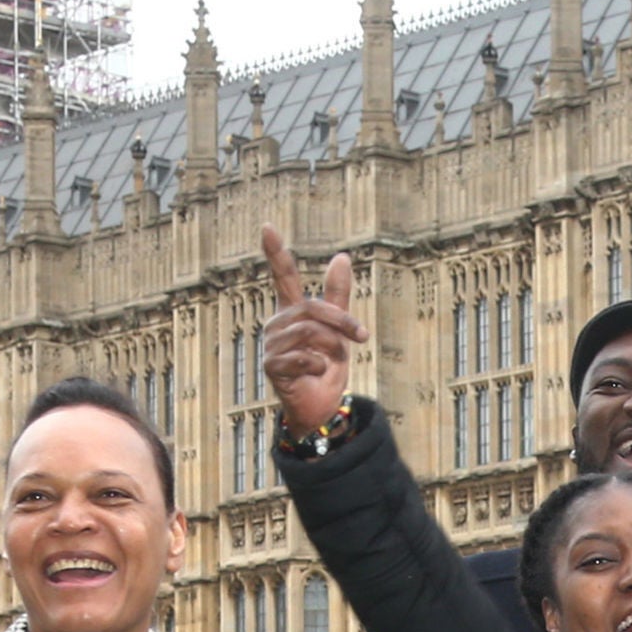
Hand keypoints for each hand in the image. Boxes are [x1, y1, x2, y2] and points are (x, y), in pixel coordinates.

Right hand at [257, 227, 361, 437]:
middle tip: (363, 336)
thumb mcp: (338, 329)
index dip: (276, 253)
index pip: (282, 277)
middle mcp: (277, 323)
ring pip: (309, 331)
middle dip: (342, 321)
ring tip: (333, 361)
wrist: (321, 405)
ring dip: (333, 347)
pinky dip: (319, 365)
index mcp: (292, 311)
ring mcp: (271, 344)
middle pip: (311, 308)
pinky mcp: (272, 365)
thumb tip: (341, 256)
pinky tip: (316, 372)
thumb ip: (337, 295)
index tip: (267, 226)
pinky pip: (303, 356)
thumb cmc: (326, 366)